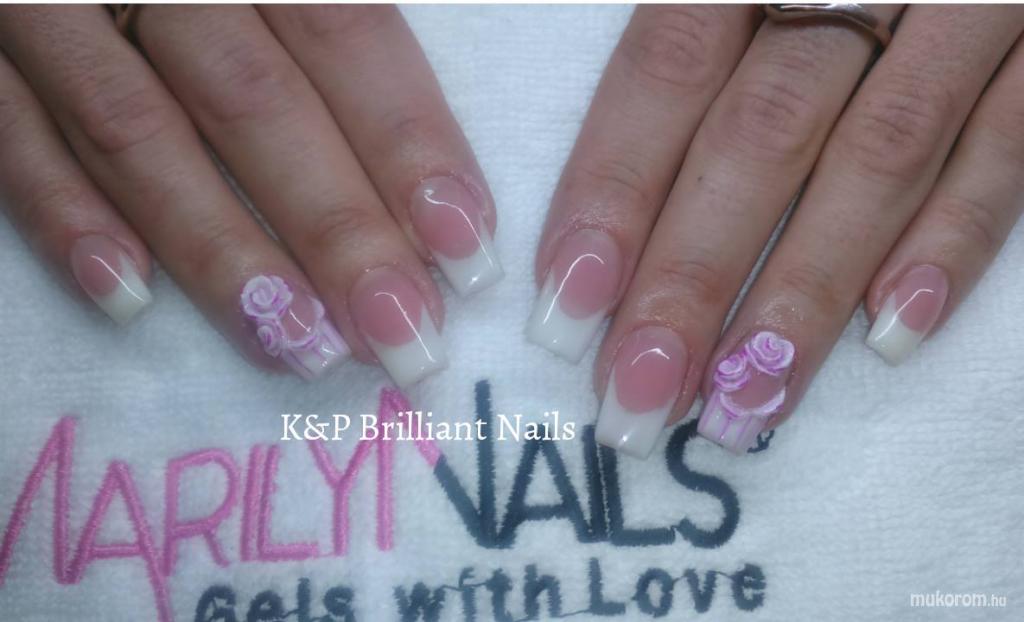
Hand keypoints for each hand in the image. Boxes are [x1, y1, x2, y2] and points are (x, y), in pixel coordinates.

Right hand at [0, 5, 501, 385]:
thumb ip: (346, 14)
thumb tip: (440, 159)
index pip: (349, 34)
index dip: (410, 145)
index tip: (469, 252)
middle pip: (255, 104)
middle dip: (337, 229)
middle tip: (404, 337)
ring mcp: (51, 7)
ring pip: (137, 134)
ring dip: (223, 252)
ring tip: (302, 347)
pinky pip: (13, 135)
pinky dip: (63, 216)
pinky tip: (127, 299)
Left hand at [527, 5, 1023, 455]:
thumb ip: (674, 18)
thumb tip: (586, 169)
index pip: (666, 70)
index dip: (611, 191)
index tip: (563, 309)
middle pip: (760, 138)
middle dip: (692, 278)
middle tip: (634, 400)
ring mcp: (969, 6)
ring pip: (878, 161)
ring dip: (804, 297)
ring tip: (743, 409)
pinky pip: (1007, 149)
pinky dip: (954, 243)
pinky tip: (889, 337)